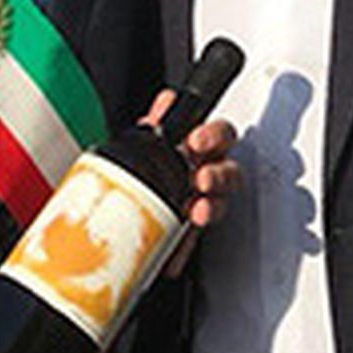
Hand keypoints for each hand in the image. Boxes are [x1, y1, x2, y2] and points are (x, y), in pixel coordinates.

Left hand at [143, 89, 239, 275]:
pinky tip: (173, 251)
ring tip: (196, 211)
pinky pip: (193, 241)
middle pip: (229, 173)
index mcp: (201, 150)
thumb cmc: (146, 166)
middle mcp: (207, 176)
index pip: (221, 136)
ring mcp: (201, 205)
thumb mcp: (148, 140)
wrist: (123, 207)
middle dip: (219, 176)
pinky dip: (183, 247)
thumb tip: (167, 101)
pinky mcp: (188, 234)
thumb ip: (160, 120)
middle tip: (202, 179)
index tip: (196, 140)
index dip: (213, 136)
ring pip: (219, 205)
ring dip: (210, 207)